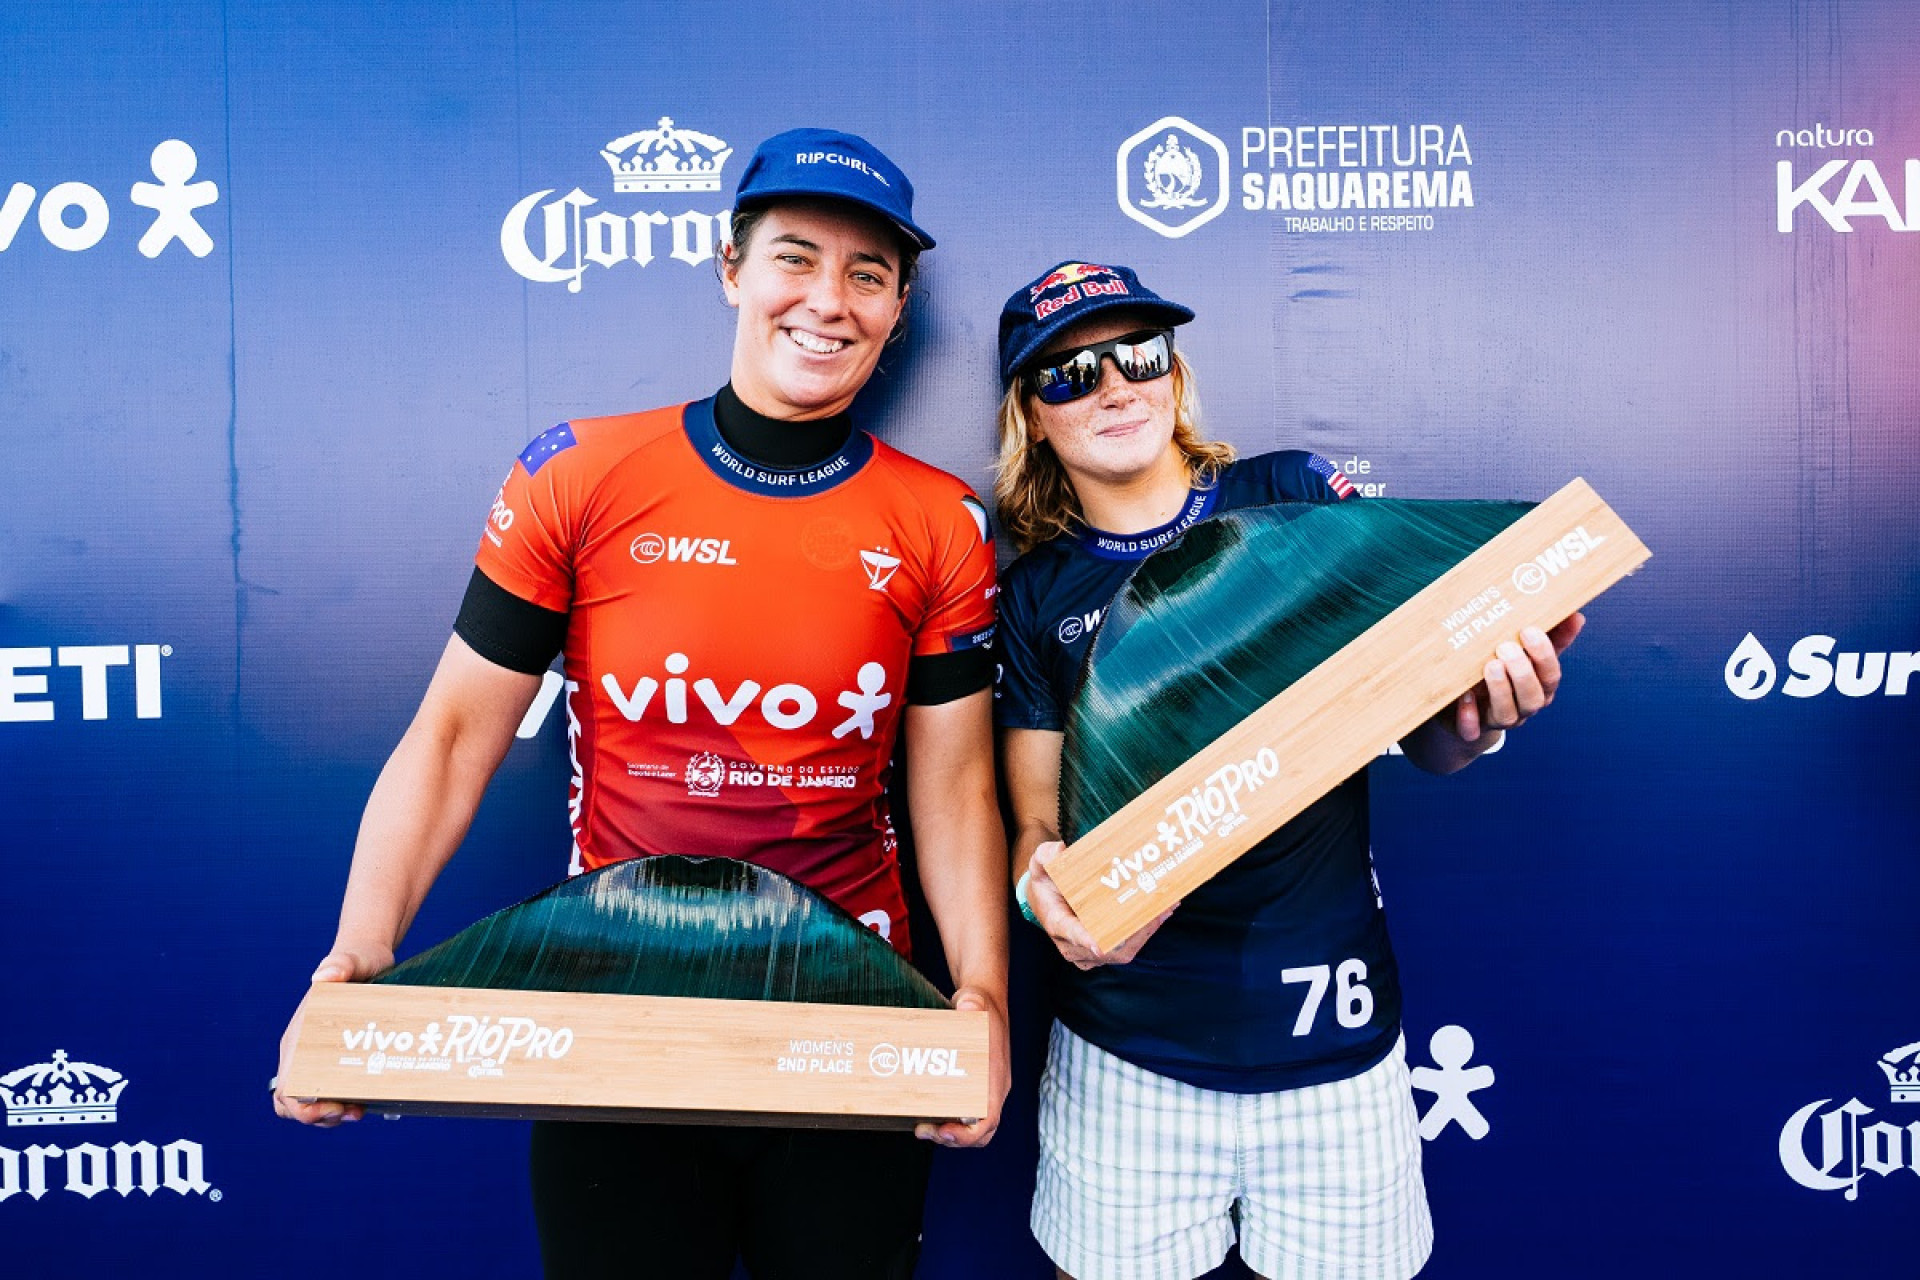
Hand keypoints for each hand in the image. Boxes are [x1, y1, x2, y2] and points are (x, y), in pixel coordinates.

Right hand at [271, 944, 393, 1126]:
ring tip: (358, 1110)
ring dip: (329, 1116)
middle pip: (292, 1103)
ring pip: (307, 1103)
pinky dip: (340, 1106)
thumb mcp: (352, 962)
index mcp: (298, 1037)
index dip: (305, 1107)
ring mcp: (315, 1057)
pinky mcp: (333, 1060)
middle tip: (351, 1112)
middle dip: (317, 1117)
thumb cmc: (358, 961)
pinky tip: (364, 1102)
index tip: (335, 1106)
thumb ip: (339, 964)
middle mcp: (301, 1051)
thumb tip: (324, 976)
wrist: (368, 959)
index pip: (286, 1087)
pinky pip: (326, 1094)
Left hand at [915, 986, 1008, 1148]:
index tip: (944, 1130)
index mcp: (997, 1076)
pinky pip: (962, 1114)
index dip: (968, 1133)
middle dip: (953, 1139)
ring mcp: (983, 1089)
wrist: (983, 999)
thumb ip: (972, 1001)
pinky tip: (923, 1113)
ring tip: (921, 1127)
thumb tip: (967, 1005)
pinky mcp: (972, 1087)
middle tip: (924, 1130)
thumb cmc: (980, 1002)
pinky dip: (946, 1120)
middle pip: (980, 1131)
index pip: (989, 1117)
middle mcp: (993, 1088)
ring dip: (948, 1133)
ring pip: (971, 1127)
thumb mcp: (975, 998)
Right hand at [1027, 843, 1176, 970]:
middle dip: (1136, 932)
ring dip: (1146, 932)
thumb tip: (1062, 850)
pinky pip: (1128, 948)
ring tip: (1166, 908)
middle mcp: (1072, 946)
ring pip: (1122, 951)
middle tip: (1157, 910)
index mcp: (1057, 924)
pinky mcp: (1103, 954)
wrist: (1048, 899)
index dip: (1086, 941)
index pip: (1071, 935)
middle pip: (1108, 948)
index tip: (1099, 945)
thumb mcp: (1041, 863)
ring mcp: (1089, 954)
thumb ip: (1046, 855)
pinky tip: (1162, 913)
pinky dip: (1146, 933)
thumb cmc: (1047, 881)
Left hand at [1449, 614, 1583, 741]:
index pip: (1551, 675)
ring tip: (1491, 665)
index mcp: (1539, 687)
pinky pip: (1472, 730)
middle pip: (1532, 698)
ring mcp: (1498, 720)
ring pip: (1507, 715)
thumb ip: (1550, 637)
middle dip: (1522, 673)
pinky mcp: (1472, 730)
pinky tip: (1465, 696)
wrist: (1463, 707)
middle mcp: (1523, 707)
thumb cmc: (1502, 671)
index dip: (1543, 655)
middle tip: (1506, 647)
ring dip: (1500, 690)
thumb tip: (1575, 615)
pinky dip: (1468, 717)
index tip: (1529, 631)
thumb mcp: (1525, 654)